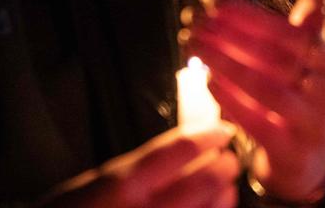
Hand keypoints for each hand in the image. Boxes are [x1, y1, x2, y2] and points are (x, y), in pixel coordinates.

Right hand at [44, 125, 237, 207]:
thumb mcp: (94, 184)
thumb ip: (135, 170)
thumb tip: (178, 152)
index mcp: (124, 183)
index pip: (179, 149)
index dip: (209, 136)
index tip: (223, 131)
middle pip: (203, 179)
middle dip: (224, 166)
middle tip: (230, 159)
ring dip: (224, 194)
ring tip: (228, 186)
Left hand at [188, 0, 324, 202]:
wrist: (307, 163)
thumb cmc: (302, 103)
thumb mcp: (308, 66)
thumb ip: (305, 32)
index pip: (287, 30)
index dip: (246, 14)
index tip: (210, 0)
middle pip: (274, 56)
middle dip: (229, 35)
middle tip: (193, 21)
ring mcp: (315, 123)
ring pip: (265, 87)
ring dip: (225, 63)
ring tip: (194, 46)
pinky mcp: (294, 151)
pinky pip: (258, 122)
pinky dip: (232, 100)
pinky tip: (208, 82)